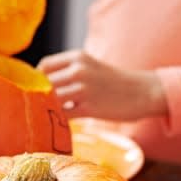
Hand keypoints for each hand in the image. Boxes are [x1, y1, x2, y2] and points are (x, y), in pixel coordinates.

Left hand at [37, 50, 167, 120]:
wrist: (143, 92)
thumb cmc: (115, 83)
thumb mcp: (92, 67)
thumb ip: (70, 72)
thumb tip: (43, 85)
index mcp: (78, 57)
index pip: (44, 65)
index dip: (37, 79)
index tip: (38, 90)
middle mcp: (79, 69)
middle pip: (45, 83)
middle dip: (38, 95)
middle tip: (36, 107)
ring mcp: (84, 89)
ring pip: (51, 99)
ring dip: (46, 109)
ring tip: (45, 116)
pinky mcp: (90, 107)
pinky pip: (64, 114)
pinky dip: (58, 119)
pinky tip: (59, 123)